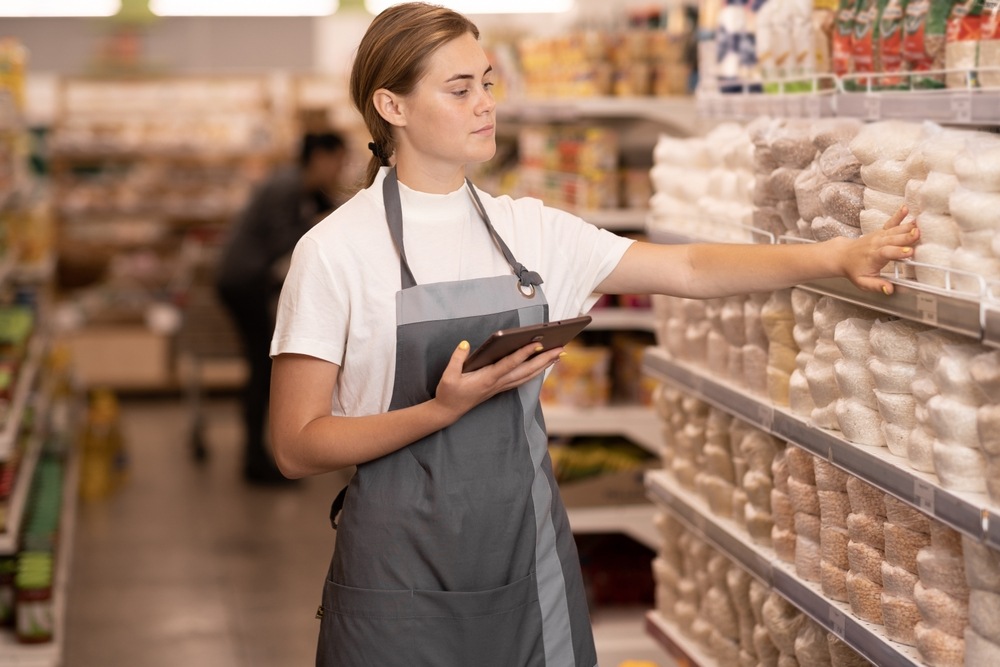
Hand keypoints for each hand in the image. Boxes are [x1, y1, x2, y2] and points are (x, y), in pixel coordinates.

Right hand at [433, 340, 561, 421]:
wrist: (448, 411)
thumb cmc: (449, 393)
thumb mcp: (448, 376)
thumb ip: (457, 359)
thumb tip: (465, 344)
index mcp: (487, 378)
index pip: (510, 363)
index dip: (524, 353)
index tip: (537, 343)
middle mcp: (497, 383)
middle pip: (526, 370)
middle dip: (544, 359)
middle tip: (560, 348)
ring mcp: (500, 387)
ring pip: (527, 376)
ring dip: (543, 366)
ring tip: (557, 355)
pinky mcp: (500, 388)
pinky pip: (522, 379)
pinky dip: (534, 372)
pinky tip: (541, 367)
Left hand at [839, 205, 918, 294]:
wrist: (842, 255)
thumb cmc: (854, 270)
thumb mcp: (863, 282)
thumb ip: (876, 285)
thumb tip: (889, 289)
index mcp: (873, 256)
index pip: (886, 253)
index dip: (897, 252)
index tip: (909, 252)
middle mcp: (877, 244)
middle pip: (893, 239)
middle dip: (906, 237)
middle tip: (919, 234)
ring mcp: (879, 236)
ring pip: (895, 230)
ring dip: (907, 227)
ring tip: (919, 224)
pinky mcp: (881, 231)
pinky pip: (890, 222)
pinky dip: (898, 215)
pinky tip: (905, 209)